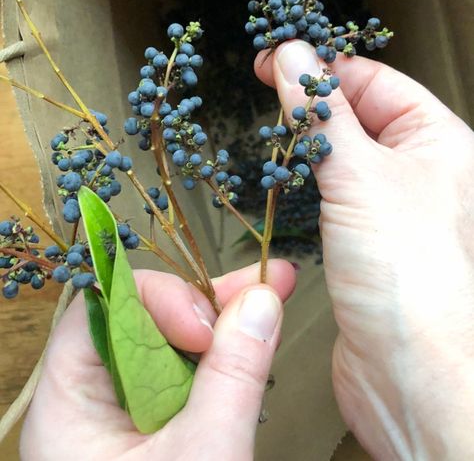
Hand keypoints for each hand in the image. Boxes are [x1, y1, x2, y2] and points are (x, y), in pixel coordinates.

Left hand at [20, 260, 295, 460]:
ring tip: (270, 302)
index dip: (153, 298)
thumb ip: (234, 375)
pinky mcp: (157, 429)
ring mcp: (126, 415)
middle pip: (140, 320)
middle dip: (206, 301)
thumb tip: (262, 300)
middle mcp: (91, 402)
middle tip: (264, 285)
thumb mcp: (204, 459)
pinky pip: (187, 375)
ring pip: (171, 344)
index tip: (208, 321)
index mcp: (67, 406)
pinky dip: (224, 357)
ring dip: (222, 322)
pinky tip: (256, 340)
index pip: (97, 312)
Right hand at [256, 40, 473, 459]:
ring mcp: (393, 207)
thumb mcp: (360, 173)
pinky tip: (283, 179)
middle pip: (358, 115)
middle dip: (311, 103)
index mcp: (439, 140)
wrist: (412, 374)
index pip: (375, 80)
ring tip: (268, 134)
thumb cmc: (410, 272)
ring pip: (342, 156)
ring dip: (306, 144)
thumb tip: (291, 54)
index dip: (323, 64)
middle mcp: (422, 170)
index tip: (272, 58)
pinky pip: (333, 195)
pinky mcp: (367, 241)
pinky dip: (306, 182)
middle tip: (262, 91)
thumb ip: (321, 112)